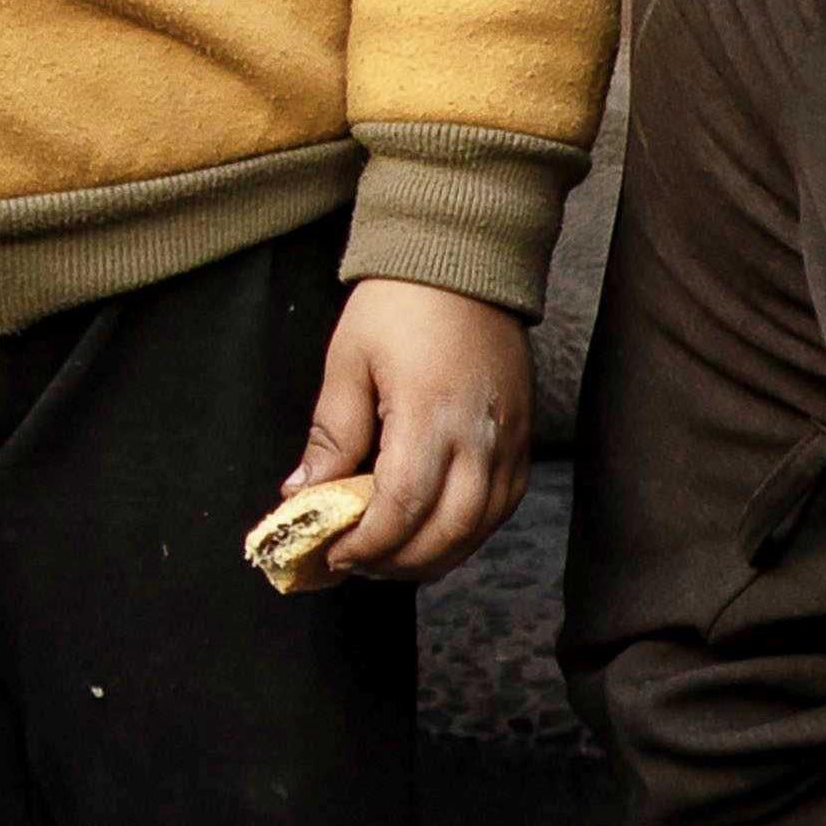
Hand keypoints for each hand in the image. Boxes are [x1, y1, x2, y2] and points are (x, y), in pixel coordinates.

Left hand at [290, 281, 531, 581]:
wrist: (466, 261)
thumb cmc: (399, 305)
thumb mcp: (347, 363)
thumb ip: (331, 435)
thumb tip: (303, 494)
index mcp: (429, 415)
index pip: (400, 508)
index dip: (365, 543)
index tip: (331, 554)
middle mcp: (479, 436)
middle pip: (446, 533)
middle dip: (396, 562)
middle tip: (355, 564)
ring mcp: (508, 440)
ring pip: (479, 528)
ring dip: (433, 556)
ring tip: (390, 557)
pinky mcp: (522, 437)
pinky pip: (502, 506)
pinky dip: (467, 532)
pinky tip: (434, 532)